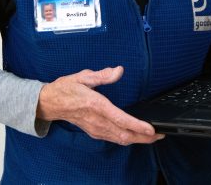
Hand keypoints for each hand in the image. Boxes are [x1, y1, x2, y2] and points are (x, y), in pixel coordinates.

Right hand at [37, 66, 163, 145]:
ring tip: (152, 137)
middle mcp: (97, 120)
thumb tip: (118, 70)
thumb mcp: (83, 76)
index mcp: (96, 106)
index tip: (151, 129)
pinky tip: (135, 136)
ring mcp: (95, 129)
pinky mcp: (94, 132)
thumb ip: (102, 75)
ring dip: (137, 139)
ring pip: (120, 139)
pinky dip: (127, 139)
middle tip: (160, 135)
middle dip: (143, 137)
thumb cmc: (66, 89)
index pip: (120, 119)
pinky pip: (114, 139)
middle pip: (124, 134)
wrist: (50, 103)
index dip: (137, 126)